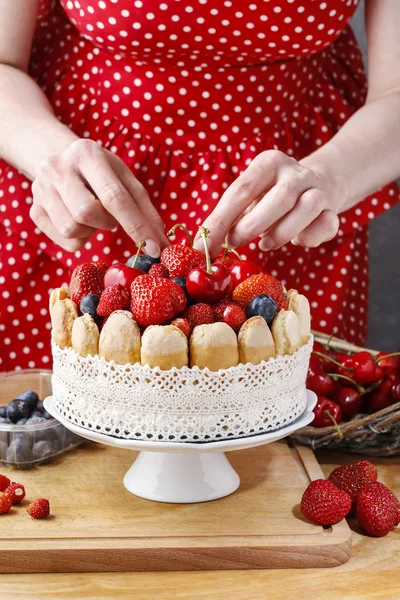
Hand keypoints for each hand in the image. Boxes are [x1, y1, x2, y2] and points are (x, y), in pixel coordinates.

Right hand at [30, 139, 167, 254]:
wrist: (57, 159)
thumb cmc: (100, 173)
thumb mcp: (124, 178)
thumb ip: (145, 208)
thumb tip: (162, 243)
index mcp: (87, 154)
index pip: (113, 195)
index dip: (136, 225)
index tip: (155, 248)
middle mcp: (58, 168)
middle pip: (86, 213)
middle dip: (107, 223)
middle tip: (112, 218)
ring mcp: (41, 189)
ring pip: (72, 230)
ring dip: (92, 231)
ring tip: (95, 217)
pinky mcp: (35, 210)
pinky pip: (65, 242)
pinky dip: (81, 239)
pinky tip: (81, 222)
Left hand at [197, 150, 341, 255]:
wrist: (317, 184)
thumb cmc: (269, 196)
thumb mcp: (247, 199)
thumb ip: (227, 218)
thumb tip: (201, 245)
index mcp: (268, 163)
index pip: (241, 190)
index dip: (221, 219)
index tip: (203, 245)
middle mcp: (295, 172)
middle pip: (278, 198)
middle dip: (252, 226)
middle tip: (234, 243)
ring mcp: (317, 189)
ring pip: (306, 209)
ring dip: (282, 232)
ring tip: (265, 244)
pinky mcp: (332, 210)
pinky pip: (326, 225)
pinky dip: (309, 238)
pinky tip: (296, 241)